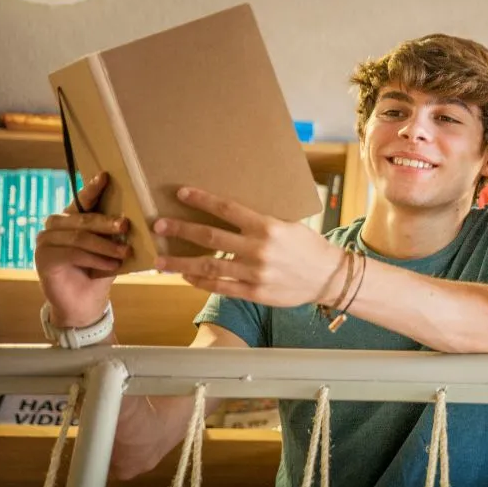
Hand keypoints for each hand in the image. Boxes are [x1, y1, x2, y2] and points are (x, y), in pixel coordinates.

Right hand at [34, 172, 130, 326]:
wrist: (85, 303)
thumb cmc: (100, 270)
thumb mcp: (111, 248)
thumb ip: (116, 233)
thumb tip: (136, 218)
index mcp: (71, 218)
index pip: (83, 199)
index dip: (93, 187)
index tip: (106, 176)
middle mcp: (55, 226)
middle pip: (83, 218)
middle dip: (107, 222)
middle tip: (125, 226)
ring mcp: (45, 241)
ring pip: (80, 237)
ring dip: (105, 246)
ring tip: (124, 253)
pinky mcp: (43, 259)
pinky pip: (73, 254)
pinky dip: (95, 259)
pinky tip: (111, 266)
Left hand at [152, 187, 344, 307]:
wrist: (328, 277)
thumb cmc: (308, 247)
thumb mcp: (289, 225)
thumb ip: (261, 222)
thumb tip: (230, 213)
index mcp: (268, 227)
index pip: (227, 209)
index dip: (202, 200)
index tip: (182, 194)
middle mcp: (258, 249)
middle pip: (210, 237)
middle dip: (181, 230)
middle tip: (159, 225)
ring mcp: (254, 273)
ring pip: (208, 266)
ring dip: (180, 264)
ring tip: (159, 262)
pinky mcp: (254, 292)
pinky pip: (220, 287)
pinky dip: (200, 282)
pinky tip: (186, 277)